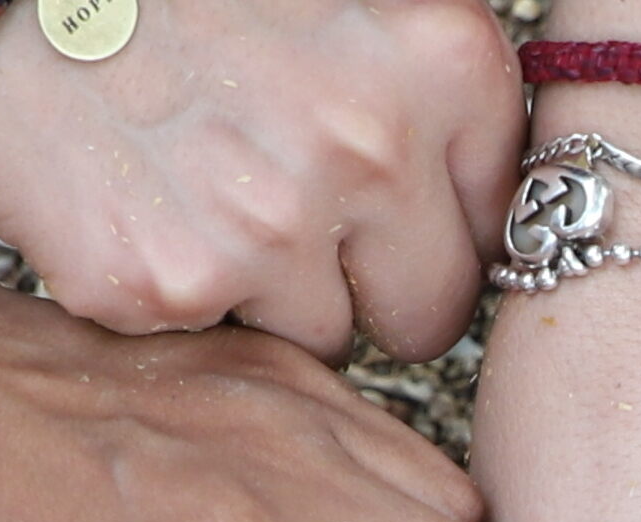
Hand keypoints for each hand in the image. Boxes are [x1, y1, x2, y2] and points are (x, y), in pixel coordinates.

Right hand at [0, 0, 519, 355]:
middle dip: (372, 284)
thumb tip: (483, 181)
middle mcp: (371, 146)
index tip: (390, 210)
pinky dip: (181, 293)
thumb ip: (424, 75)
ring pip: (326, 340)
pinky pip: (218, 344)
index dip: (435, 220)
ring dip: (274, 295)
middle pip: (431, 307)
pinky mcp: (168, 285)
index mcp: (440, 57)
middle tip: (295, 220)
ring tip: (203, 197)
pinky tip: (141, 209)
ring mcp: (269, 226)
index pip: (500, 217)